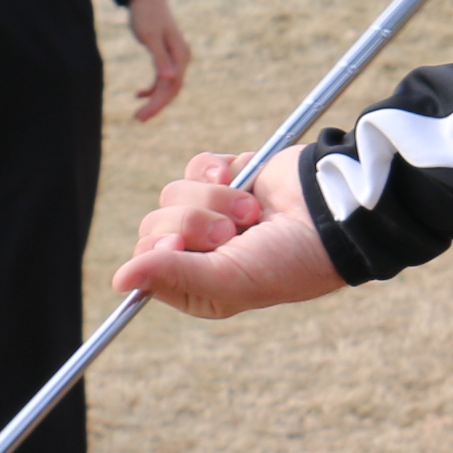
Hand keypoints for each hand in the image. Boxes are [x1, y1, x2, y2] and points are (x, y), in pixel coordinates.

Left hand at [112, 151, 345, 317]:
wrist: (334, 213)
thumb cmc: (289, 260)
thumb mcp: (229, 279)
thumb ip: (173, 276)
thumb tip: (118, 280)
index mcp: (199, 285)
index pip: (145, 266)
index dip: (155, 253)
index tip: (176, 248)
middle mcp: (201, 251)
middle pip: (153, 228)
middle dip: (190, 226)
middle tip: (228, 234)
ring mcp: (212, 213)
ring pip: (173, 195)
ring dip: (213, 202)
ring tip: (250, 212)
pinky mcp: (227, 177)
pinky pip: (195, 168)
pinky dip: (216, 174)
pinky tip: (244, 182)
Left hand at [124, 0, 190, 120]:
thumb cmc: (146, 15)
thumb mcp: (150, 37)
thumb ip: (160, 59)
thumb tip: (170, 79)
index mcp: (180, 55)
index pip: (173, 86)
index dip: (159, 103)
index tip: (142, 115)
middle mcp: (181, 58)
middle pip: (172, 89)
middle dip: (156, 105)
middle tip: (138, 118)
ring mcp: (175, 57)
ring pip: (168, 85)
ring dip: (155, 99)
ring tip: (139, 114)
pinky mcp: (165, 55)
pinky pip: (162, 78)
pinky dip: (152, 87)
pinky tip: (138, 94)